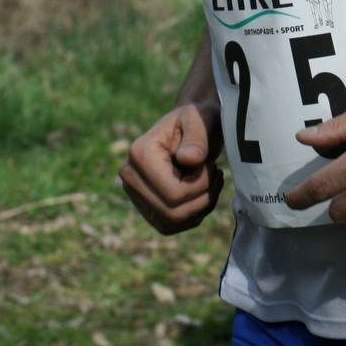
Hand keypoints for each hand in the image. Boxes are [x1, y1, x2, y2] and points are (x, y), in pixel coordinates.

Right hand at [120, 102, 224, 235]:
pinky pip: (171, 226)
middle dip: (203, 197)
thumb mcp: (201, 119)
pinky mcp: (145, 206)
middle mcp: (130, 176)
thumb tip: (188, 159)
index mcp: (139, 154)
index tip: (212, 165)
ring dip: (200, 207)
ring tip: (212, 182)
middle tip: (216, 175)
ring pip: (172, 222)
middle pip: (172, 212)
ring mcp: (134, 194)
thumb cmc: (199, 119)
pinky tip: (202, 194)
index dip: (202, 185)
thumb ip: (197, 136)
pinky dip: (193, 215)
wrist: (192, 127)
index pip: (173, 193)